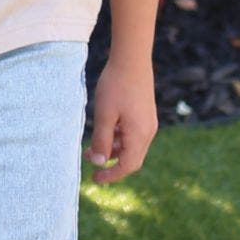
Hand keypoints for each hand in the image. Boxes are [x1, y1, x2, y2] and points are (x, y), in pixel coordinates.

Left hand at [86, 56, 156, 187]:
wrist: (132, 59)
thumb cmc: (116, 86)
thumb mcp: (104, 115)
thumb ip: (101, 140)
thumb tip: (99, 163)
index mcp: (139, 135)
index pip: (127, 166)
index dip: (111, 175)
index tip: (94, 179)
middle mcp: (148, 132)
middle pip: (131, 159)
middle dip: (111, 164)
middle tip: (91, 164)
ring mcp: (148, 123)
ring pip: (131, 146)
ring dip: (112, 150)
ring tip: (91, 147)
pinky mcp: (145, 115)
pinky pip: (133, 135)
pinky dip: (118, 139)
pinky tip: (105, 131)